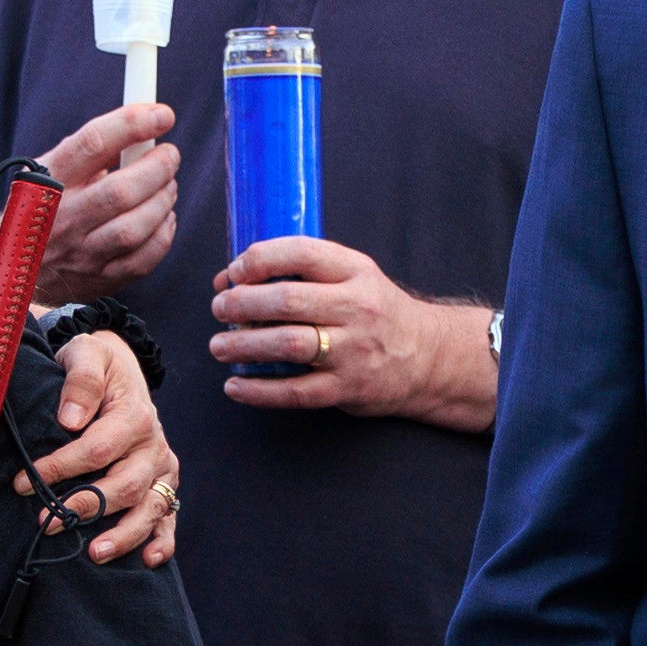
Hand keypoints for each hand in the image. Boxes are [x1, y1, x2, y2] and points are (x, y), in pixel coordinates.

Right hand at [23, 99, 178, 298]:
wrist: (11, 266)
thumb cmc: (42, 207)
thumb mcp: (48, 171)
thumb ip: (91, 151)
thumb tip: (144, 124)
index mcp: (49, 180)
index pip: (93, 144)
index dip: (132, 125)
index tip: (162, 115)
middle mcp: (63, 218)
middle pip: (121, 191)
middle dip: (157, 168)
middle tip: (170, 156)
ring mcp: (81, 253)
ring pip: (135, 228)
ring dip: (163, 200)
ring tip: (168, 186)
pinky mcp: (99, 279)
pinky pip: (143, 260)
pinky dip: (163, 234)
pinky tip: (164, 218)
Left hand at [23, 333, 182, 566]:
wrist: (122, 371)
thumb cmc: (97, 364)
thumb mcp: (86, 354)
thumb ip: (81, 380)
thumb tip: (70, 421)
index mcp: (134, 415)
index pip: (97, 449)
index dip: (60, 468)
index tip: (23, 483)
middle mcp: (153, 446)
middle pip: (124, 485)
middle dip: (86, 507)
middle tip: (48, 524)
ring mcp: (162, 469)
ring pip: (149, 508)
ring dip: (123, 535)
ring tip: (93, 554)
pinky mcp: (164, 485)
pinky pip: (169, 517)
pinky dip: (162, 541)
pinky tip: (147, 561)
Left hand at [211, 237, 481, 427]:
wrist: (427, 357)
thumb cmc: (375, 312)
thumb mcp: (353, 277)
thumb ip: (304, 272)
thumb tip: (232, 277)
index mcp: (355, 271)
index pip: (302, 253)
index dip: (259, 259)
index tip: (234, 272)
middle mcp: (356, 308)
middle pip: (288, 300)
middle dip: (242, 303)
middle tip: (219, 308)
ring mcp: (352, 351)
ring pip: (288, 344)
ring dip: (244, 346)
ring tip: (219, 346)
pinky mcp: (346, 388)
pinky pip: (295, 392)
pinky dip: (259, 391)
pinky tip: (234, 387)